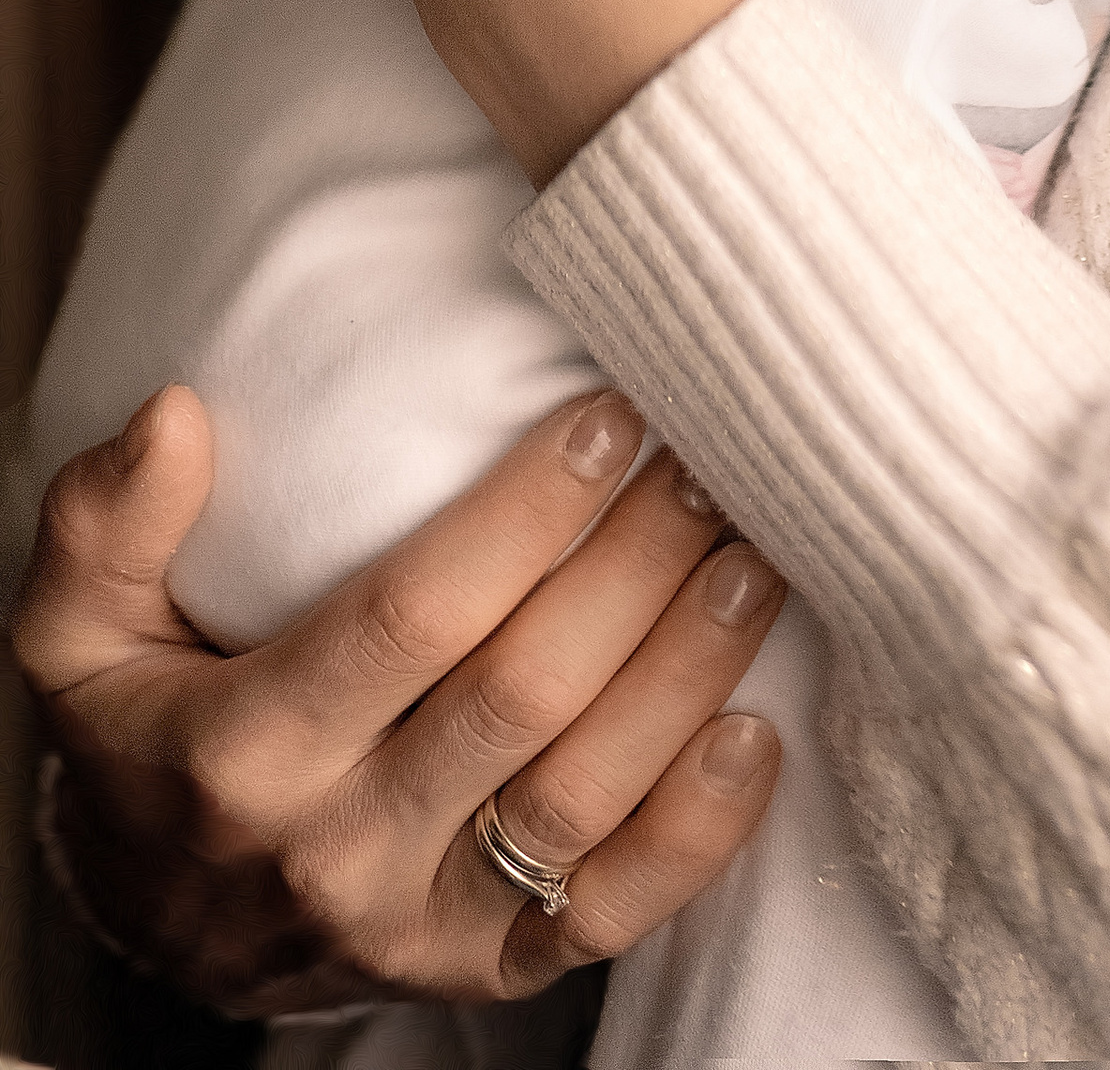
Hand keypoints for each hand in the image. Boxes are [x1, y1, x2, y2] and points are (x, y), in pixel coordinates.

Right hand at [11, 381, 784, 1013]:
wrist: (161, 923)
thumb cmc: (148, 736)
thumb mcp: (78, 634)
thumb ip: (107, 523)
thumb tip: (174, 415)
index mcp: (245, 750)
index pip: (414, 615)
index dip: (526, 513)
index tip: (609, 414)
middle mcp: (338, 849)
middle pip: (524, 692)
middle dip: (636, 564)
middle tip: (709, 455)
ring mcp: (418, 925)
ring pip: (585, 793)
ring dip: (688, 668)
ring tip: (755, 553)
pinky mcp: (484, 973)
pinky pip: (610, 913)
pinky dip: (698, 831)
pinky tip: (754, 730)